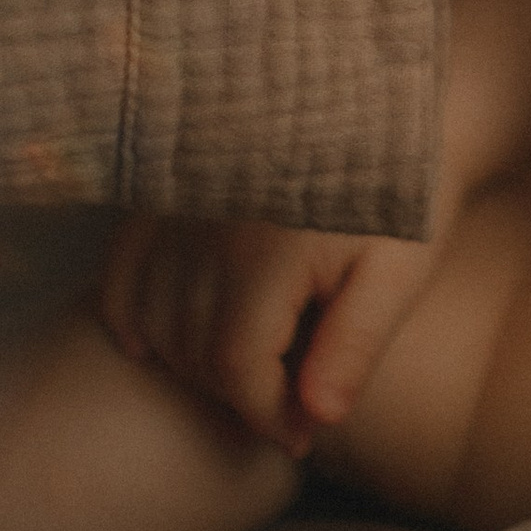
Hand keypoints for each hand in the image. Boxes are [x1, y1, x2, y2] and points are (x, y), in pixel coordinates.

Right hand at [98, 209, 446, 458]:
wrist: (395, 94)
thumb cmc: (407, 189)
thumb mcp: (401, 270)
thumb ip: (356, 345)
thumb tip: (316, 421)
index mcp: (265, 250)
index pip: (235, 367)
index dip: (268, 416)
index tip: (304, 436)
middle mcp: (206, 225)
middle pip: (192, 348)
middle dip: (238, 393)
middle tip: (287, 409)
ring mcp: (179, 202)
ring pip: (154, 318)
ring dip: (192, 361)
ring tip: (252, 371)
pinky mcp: (166, 186)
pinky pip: (124, 267)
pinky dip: (133, 310)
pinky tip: (155, 344)